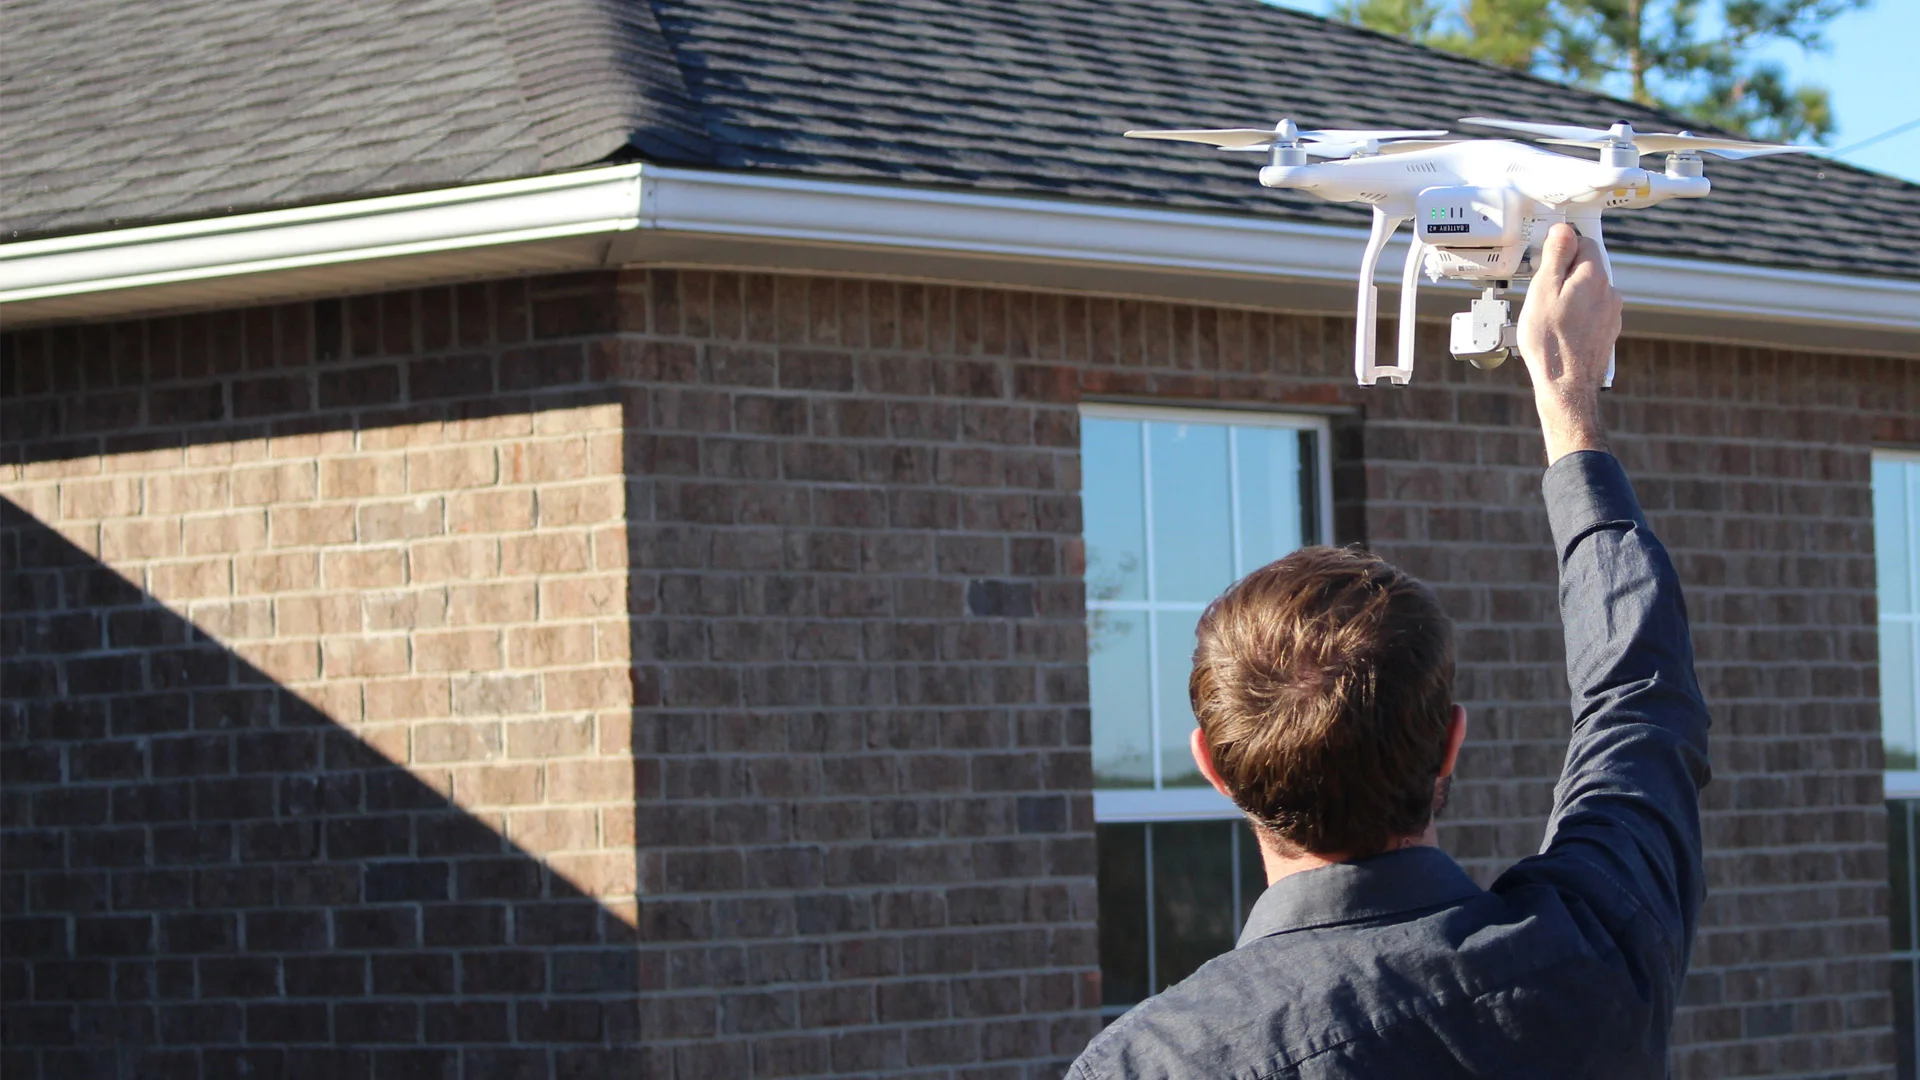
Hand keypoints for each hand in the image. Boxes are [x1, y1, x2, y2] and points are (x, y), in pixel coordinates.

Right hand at [1517, 223, 1621, 463]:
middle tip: (1541, 293)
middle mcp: (1609, 291)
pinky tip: (1560, 331)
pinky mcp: (1608, 331)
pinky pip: (1591, 312)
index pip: (1583, 242)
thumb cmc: (1550, 341)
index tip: (1544, 262)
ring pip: (1588, 291)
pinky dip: (1577, 315)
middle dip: (1565, 274)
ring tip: (1548, 317)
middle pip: (1587, 267)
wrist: (1566, 386)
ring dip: (1571, 296)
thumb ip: (1555, 257)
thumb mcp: (1543, 291)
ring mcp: (1611, 313)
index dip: (1561, 248)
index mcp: (1594, 276)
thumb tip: (1563, 229)